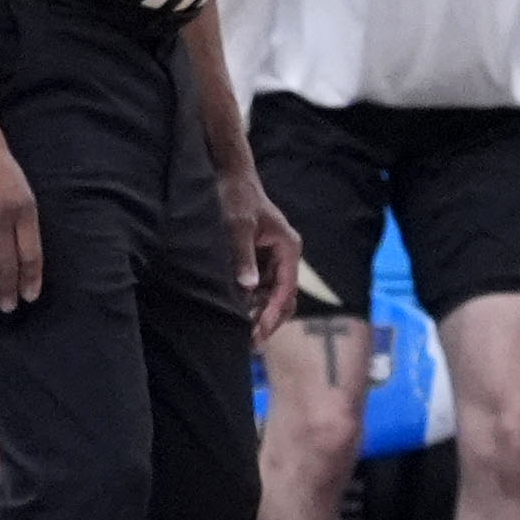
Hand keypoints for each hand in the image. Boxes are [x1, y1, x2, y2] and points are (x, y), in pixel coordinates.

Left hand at [221, 161, 301, 342]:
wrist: (231, 177)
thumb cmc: (237, 198)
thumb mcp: (238, 227)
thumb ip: (243, 257)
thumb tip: (249, 287)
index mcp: (289, 248)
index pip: (286, 288)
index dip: (273, 313)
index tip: (258, 331)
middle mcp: (286, 255)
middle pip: (285, 296)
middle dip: (270, 319)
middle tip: (251, 342)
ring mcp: (273, 257)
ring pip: (273, 294)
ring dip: (260, 313)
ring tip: (242, 333)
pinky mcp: (260, 258)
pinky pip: (261, 286)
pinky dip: (251, 301)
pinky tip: (236, 313)